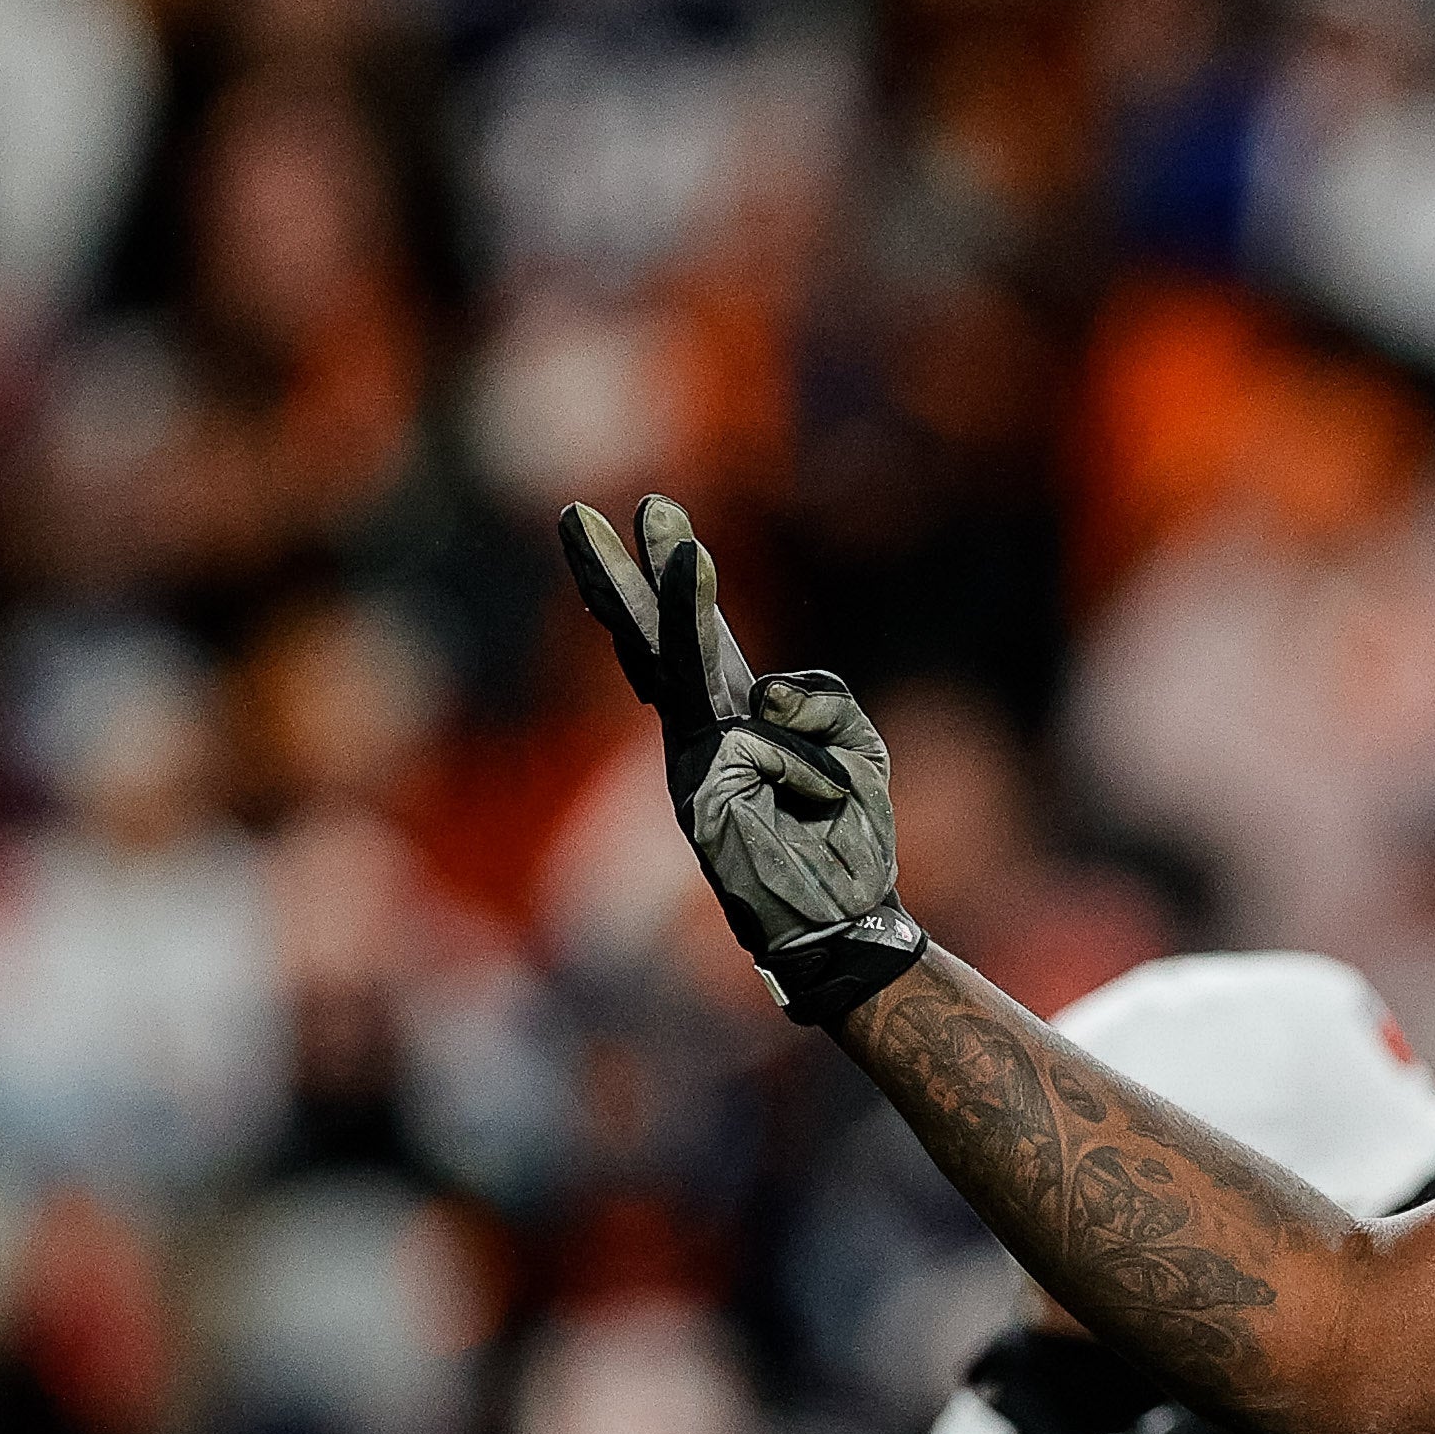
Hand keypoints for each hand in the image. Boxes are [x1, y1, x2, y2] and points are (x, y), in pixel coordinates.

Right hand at [558, 493, 923, 1025]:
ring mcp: (691, 762)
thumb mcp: (856, 747)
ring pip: (689, 670)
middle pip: (651, 641)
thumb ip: (820, 701)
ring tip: (681, 544)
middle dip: (620, 575)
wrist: (844, 920)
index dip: (670, 578)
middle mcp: (699, 732)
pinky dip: (810, 770)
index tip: (651, 513)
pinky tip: (817, 804)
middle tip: (579, 513)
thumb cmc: (846, 835)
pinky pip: (765, 745)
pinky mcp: (700, 795)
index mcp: (734, 714)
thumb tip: (765, 700)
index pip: (692, 637)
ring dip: (682, 605)